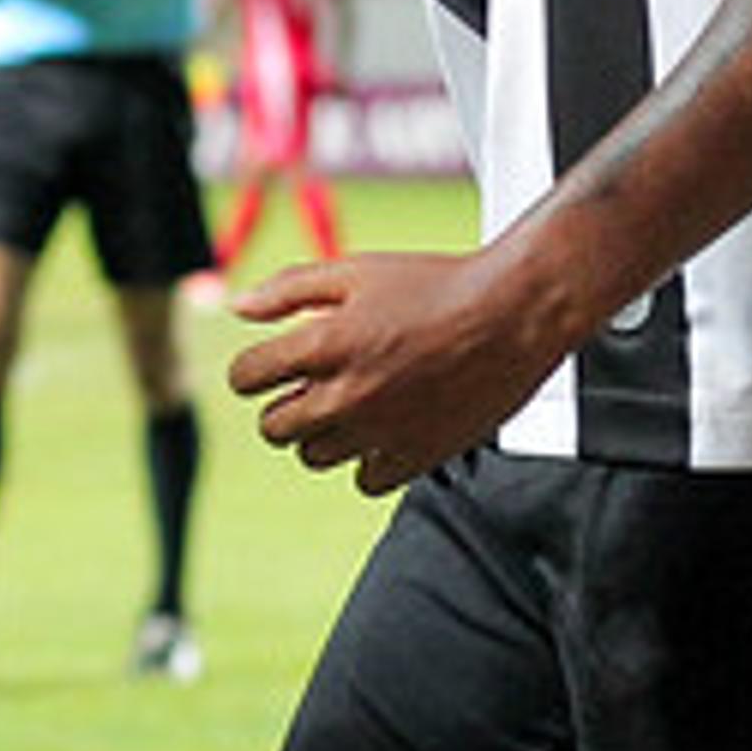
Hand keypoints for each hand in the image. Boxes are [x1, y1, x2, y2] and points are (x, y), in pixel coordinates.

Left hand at [225, 251, 549, 496]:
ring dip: (320, 433)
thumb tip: (239, 309)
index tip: (266, 368)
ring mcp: (381, 430)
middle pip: (273, 428)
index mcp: (325, 344)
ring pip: (313, 456)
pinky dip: (366, 460)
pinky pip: (364, 480)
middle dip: (281, 405)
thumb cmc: (437, 285)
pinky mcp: (417, 456)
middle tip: (307, 388)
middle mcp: (347, 394)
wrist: (512, 313)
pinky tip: (381, 429)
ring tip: (349, 403)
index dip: (251, 370)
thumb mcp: (355, 270)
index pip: (247, 377)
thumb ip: (290, 289)